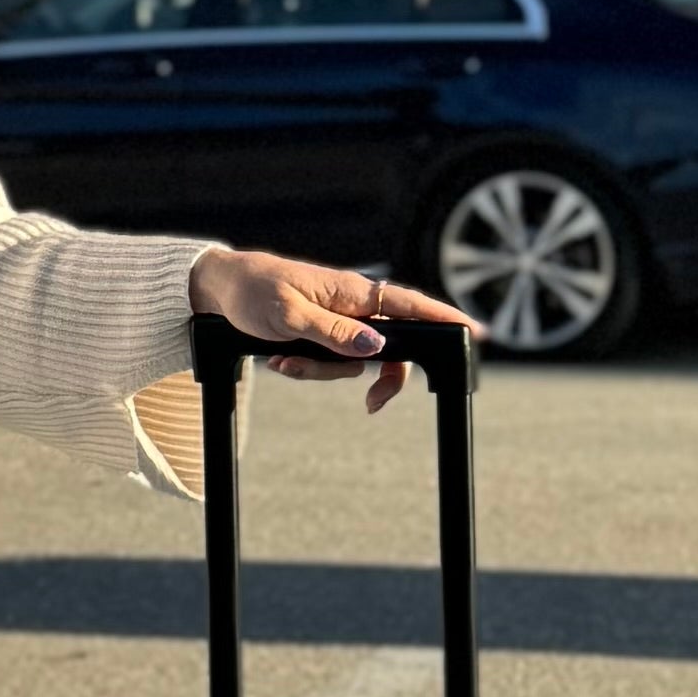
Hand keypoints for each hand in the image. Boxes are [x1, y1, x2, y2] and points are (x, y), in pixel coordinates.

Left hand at [190, 247, 480, 408]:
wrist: (221, 291)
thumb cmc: (256, 292)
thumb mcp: (290, 315)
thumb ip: (333, 333)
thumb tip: (375, 348)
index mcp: (354, 292)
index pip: (410, 305)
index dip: (445, 318)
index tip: (476, 331)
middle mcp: (354, 307)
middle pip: (391, 349)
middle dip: (378, 379)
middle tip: (371, 406)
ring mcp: (338, 323)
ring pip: (354, 363)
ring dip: (319, 371)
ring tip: (283, 359)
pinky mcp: (321, 337)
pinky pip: (328, 365)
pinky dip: (305, 368)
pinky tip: (278, 358)